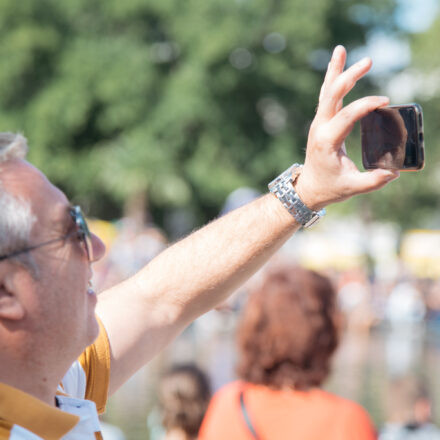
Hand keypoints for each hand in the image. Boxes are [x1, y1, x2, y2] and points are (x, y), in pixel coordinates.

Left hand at [295, 45, 399, 210]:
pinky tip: (338, 63)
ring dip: (336, 71)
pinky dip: (332, 79)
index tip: (385, 101)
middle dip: (348, 77)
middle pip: (332, 96)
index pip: (346, 116)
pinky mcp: (321, 122)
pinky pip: (327, 97)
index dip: (365, 106)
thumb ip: (373, 181)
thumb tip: (394, 172)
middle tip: (368, 61)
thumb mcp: (351, 187)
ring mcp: (318, 123)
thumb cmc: (329, 188)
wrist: (308, 188)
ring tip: (341, 50)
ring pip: (326, 92)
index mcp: (326, 142)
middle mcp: (319, 128)